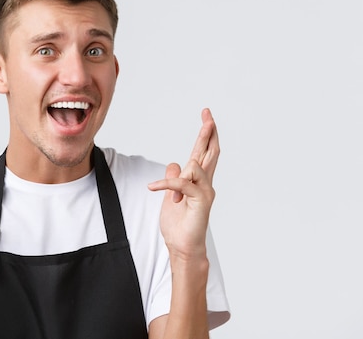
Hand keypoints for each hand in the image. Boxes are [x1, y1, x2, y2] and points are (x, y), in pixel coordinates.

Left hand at [148, 108, 219, 260]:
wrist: (182, 247)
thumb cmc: (179, 224)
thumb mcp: (171, 196)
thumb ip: (175, 178)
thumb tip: (175, 163)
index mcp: (198, 180)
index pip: (203, 152)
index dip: (205, 135)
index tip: (206, 116)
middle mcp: (205, 183)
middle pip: (209, 153)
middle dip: (208, 133)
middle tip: (208, 115)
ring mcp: (205, 192)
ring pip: (196, 165)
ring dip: (180, 171)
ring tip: (161, 186)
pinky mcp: (201, 202)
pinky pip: (183, 183)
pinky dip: (167, 183)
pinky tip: (153, 187)